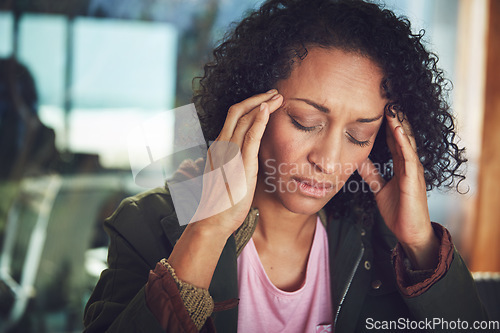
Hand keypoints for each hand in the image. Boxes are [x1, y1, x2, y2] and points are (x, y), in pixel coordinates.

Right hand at [190, 90, 283, 236]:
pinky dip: (259, 120)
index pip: (233, 117)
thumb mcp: (227, 175)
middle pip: (238, 111)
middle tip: (275, 92)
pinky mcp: (240, 165)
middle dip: (258, 98)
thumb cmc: (220, 202)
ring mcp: (229, 154)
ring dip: (263, 104)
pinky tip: (268, 110)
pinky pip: (249, 137)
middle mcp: (221, 145)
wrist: (212, 221)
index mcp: (218, 147)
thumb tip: (247, 155)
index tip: (266, 100)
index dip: (250, 105)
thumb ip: (234, 161)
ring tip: (278, 97)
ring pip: (244, 119)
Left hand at [358, 107, 438, 268]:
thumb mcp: (379, 188)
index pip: (392, 138)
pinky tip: (397, 130)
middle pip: (401, 134)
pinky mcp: (413, 179)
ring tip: (392, 106)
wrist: (409, 232)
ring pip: (406, 141)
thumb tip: (357, 160)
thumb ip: (371, 174)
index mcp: (401, 164)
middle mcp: (408, 163)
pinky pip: (408, 157)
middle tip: (385, 97)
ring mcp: (413, 169)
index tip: (376, 106)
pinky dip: (403, 142)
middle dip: (394, 117)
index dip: (385, 122)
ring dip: (399, 123)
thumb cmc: (397, 210)